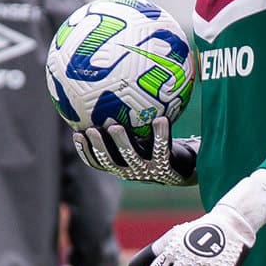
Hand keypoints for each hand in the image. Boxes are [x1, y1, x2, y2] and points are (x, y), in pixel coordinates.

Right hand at [73, 116, 197, 185]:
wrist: (188, 167)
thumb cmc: (159, 148)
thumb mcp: (141, 136)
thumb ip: (124, 122)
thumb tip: (108, 93)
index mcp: (122, 166)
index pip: (98, 162)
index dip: (86, 151)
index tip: (76, 134)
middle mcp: (133, 172)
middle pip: (111, 162)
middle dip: (100, 146)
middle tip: (92, 129)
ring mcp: (150, 172)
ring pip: (132, 158)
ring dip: (123, 142)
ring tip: (116, 127)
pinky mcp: (167, 169)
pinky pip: (162, 149)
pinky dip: (161, 134)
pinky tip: (161, 118)